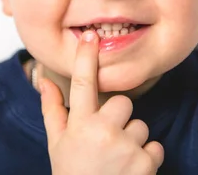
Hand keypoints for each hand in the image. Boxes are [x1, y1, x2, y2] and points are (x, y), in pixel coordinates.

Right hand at [39, 30, 163, 174]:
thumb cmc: (72, 174)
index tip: (90, 36)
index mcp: (79, 125)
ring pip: (141, 126)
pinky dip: (147, 159)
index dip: (86, 58)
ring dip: (133, 142)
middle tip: (107, 142)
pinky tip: (130, 172)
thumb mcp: (57, 144)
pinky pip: (155, 146)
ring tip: (117, 162)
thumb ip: (52, 109)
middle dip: (119, 119)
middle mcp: (102, 131)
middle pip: (123, 103)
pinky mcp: (145, 162)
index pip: (81, 83)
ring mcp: (125, 147)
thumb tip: (42, 79)